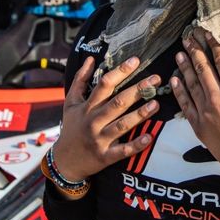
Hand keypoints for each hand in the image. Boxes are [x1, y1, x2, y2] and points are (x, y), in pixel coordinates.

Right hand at [54, 56, 161, 180]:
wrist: (64, 161)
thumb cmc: (71, 128)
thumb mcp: (70, 103)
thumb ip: (80, 80)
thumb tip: (91, 59)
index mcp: (87, 107)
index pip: (104, 85)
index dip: (120, 72)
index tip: (135, 61)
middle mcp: (93, 121)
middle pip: (117, 102)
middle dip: (137, 90)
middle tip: (155, 79)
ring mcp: (100, 139)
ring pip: (122, 125)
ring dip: (140, 114)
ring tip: (156, 103)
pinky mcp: (105, 156)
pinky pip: (122, 151)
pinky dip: (136, 145)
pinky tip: (149, 137)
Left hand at [170, 29, 219, 191]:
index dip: (214, 44)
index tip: (207, 33)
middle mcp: (218, 99)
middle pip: (203, 68)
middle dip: (195, 50)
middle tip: (188, 37)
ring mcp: (206, 113)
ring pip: (191, 83)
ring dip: (184, 66)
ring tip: (180, 52)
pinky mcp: (199, 127)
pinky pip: (185, 104)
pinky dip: (179, 90)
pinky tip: (174, 80)